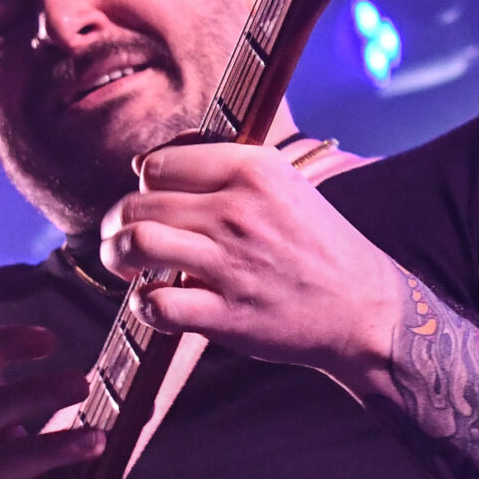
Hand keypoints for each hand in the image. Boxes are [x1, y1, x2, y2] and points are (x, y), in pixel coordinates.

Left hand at [97, 142, 400, 382]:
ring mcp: (230, 263)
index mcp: (253, 170)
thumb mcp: (284, 185)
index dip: (144, 185)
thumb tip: (144, 164)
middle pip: (138, 203)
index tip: (151, 202)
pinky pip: (156, 305)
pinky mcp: (226, 314)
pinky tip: (154, 305)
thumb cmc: (318, 246)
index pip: (158, 164)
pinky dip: (144, 306)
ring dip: (116, 256)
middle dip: (118, 222)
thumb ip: (223, 168)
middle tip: (120, 237)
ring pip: (137, 244)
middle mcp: (238, 210)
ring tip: (122, 264)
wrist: (363, 308)